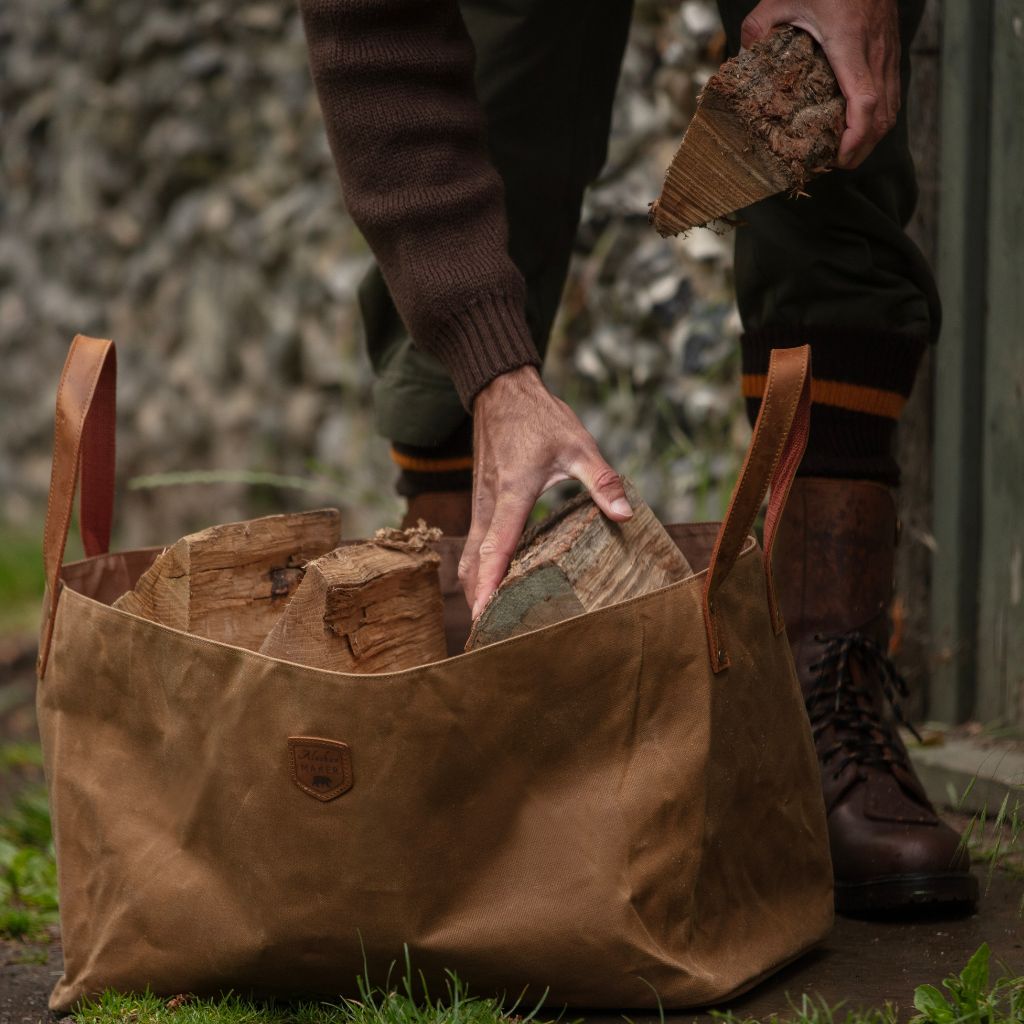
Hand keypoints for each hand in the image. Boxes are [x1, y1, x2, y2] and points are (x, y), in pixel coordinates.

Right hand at [458, 366, 631, 617]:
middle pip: (473, 563)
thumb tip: (626, 514)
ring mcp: (478, 504)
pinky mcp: (479, 502)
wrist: (501, 390)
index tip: (483, 618)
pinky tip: (492, 583)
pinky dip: (476, 568)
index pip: (496, 550)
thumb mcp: (579, 446)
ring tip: (489, 619)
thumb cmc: (540, 418)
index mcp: (511, 495)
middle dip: (477, 600)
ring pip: (468, 555)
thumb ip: (602, 482)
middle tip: (488, 635)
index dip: (489, 586)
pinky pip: (472, 543)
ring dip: (475, 586)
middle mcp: (487, 505)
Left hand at [740, 0, 900, 168]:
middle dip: (862, 148)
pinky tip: (857, 126)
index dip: (855, 137)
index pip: (864, 101)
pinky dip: (878, 117)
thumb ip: (758, 28)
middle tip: (836, 165)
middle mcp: (875, 52)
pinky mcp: (891, 50)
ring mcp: (888, 52)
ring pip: (892, 107)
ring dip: (871, 136)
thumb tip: (740, 58)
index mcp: (849, 43)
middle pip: (882, 115)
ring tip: (845, 152)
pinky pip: (893, 93)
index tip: (839, 158)